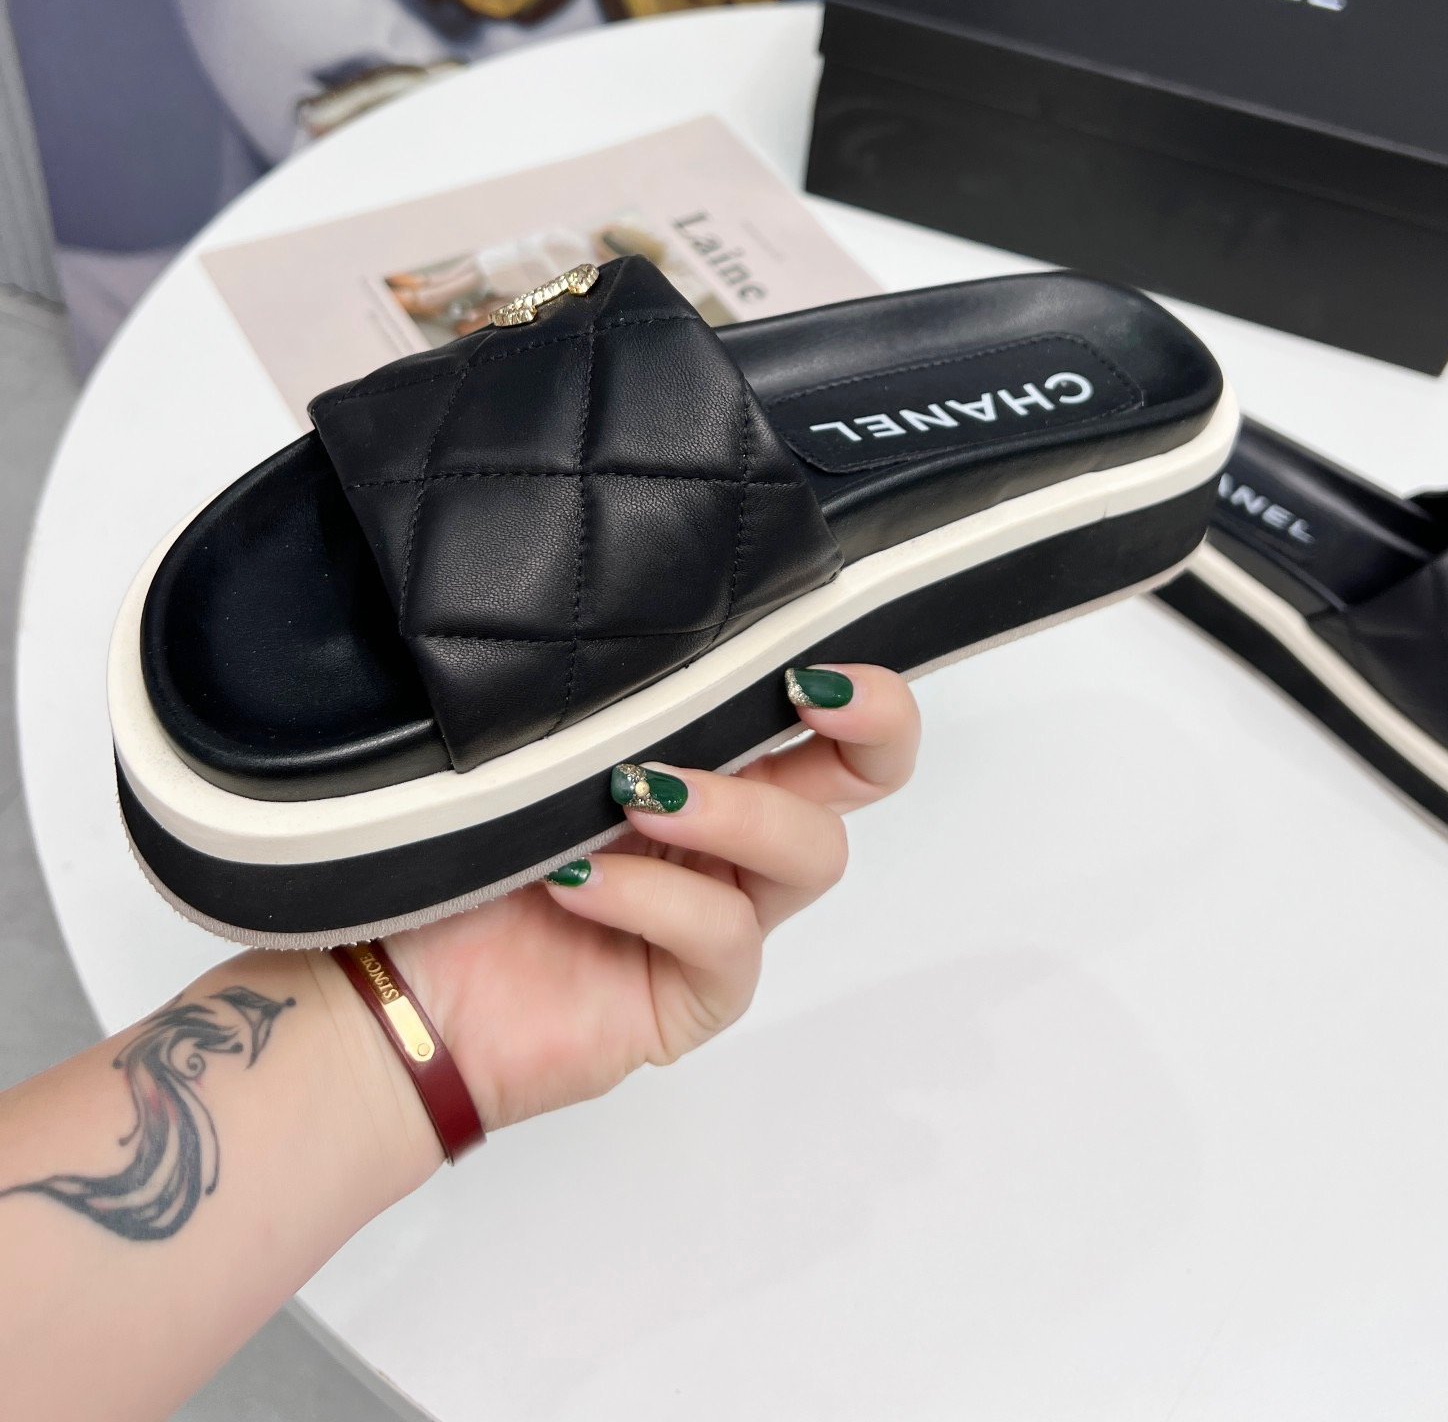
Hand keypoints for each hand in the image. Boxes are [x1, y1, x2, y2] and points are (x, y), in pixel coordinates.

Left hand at [393, 665, 919, 1130]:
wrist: (400, 991)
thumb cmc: (460, 857)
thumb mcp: (539, 758)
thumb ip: (610, 711)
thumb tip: (653, 631)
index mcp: (709, 763)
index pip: (822, 715)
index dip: (860, 687)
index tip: (811, 660)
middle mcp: (734, 838)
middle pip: (864, 779)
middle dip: (869, 726)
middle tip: (804, 694)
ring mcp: (724, 916)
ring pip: (810, 853)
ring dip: (735, 810)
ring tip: (637, 793)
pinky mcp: (699, 994)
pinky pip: (723, 937)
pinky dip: (653, 896)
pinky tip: (578, 880)